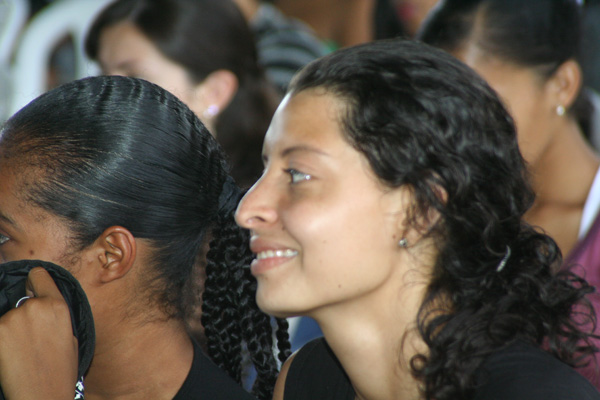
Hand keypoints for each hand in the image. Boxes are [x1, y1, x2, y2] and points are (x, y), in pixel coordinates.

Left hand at [0, 267, 77, 399]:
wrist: (42, 395)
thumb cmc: (60, 370)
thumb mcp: (69, 336)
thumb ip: (54, 315)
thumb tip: (41, 305)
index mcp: (57, 305)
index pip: (38, 275)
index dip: (34, 284)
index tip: (31, 292)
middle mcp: (34, 306)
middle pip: (22, 300)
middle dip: (24, 316)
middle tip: (31, 340)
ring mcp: (11, 318)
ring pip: (8, 318)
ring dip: (10, 330)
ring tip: (21, 352)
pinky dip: (3, 340)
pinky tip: (10, 356)